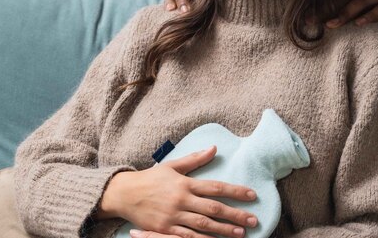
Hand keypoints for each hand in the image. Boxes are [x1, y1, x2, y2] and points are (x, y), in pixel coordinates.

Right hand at [97, 146, 258, 237]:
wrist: (123, 193)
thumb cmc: (149, 178)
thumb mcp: (171, 166)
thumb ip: (194, 159)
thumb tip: (214, 148)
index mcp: (184, 183)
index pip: (216, 187)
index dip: (236, 191)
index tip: (252, 195)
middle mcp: (181, 199)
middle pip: (214, 208)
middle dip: (236, 215)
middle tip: (254, 220)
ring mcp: (173, 216)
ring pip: (204, 225)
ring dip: (224, 230)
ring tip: (241, 233)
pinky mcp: (165, 229)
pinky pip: (187, 237)